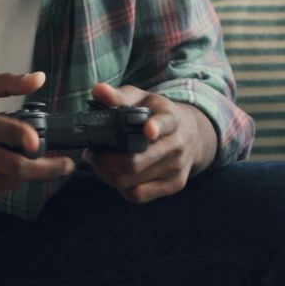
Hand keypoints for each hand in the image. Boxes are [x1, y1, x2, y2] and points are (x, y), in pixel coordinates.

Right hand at [0, 72, 76, 197]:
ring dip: (28, 176)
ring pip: (7, 182)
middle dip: (44, 169)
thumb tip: (39, 78)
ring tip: (40, 165)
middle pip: (10, 166)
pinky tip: (12, 171)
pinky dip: (9, 183)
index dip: (17, 136)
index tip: (36, 141)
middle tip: (66, 165)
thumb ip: (5, 82)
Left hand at [82, 82, 216, 203]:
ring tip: (98, 162)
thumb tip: (98, 90)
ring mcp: (177, 168)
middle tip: (92, 152)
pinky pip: (138, 195)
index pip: (165, 122)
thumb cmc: (158, 114)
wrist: (192, 134)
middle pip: (136, 162)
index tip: (149, 130)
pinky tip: (115, 175)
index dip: (156, 127)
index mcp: (170, 119)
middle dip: (105, 160)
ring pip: (131, 182)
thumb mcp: (143, 99)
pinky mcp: (174, 185)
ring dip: (107, 174)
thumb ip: (119, 96)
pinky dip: (120, 188)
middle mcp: (177, 145)